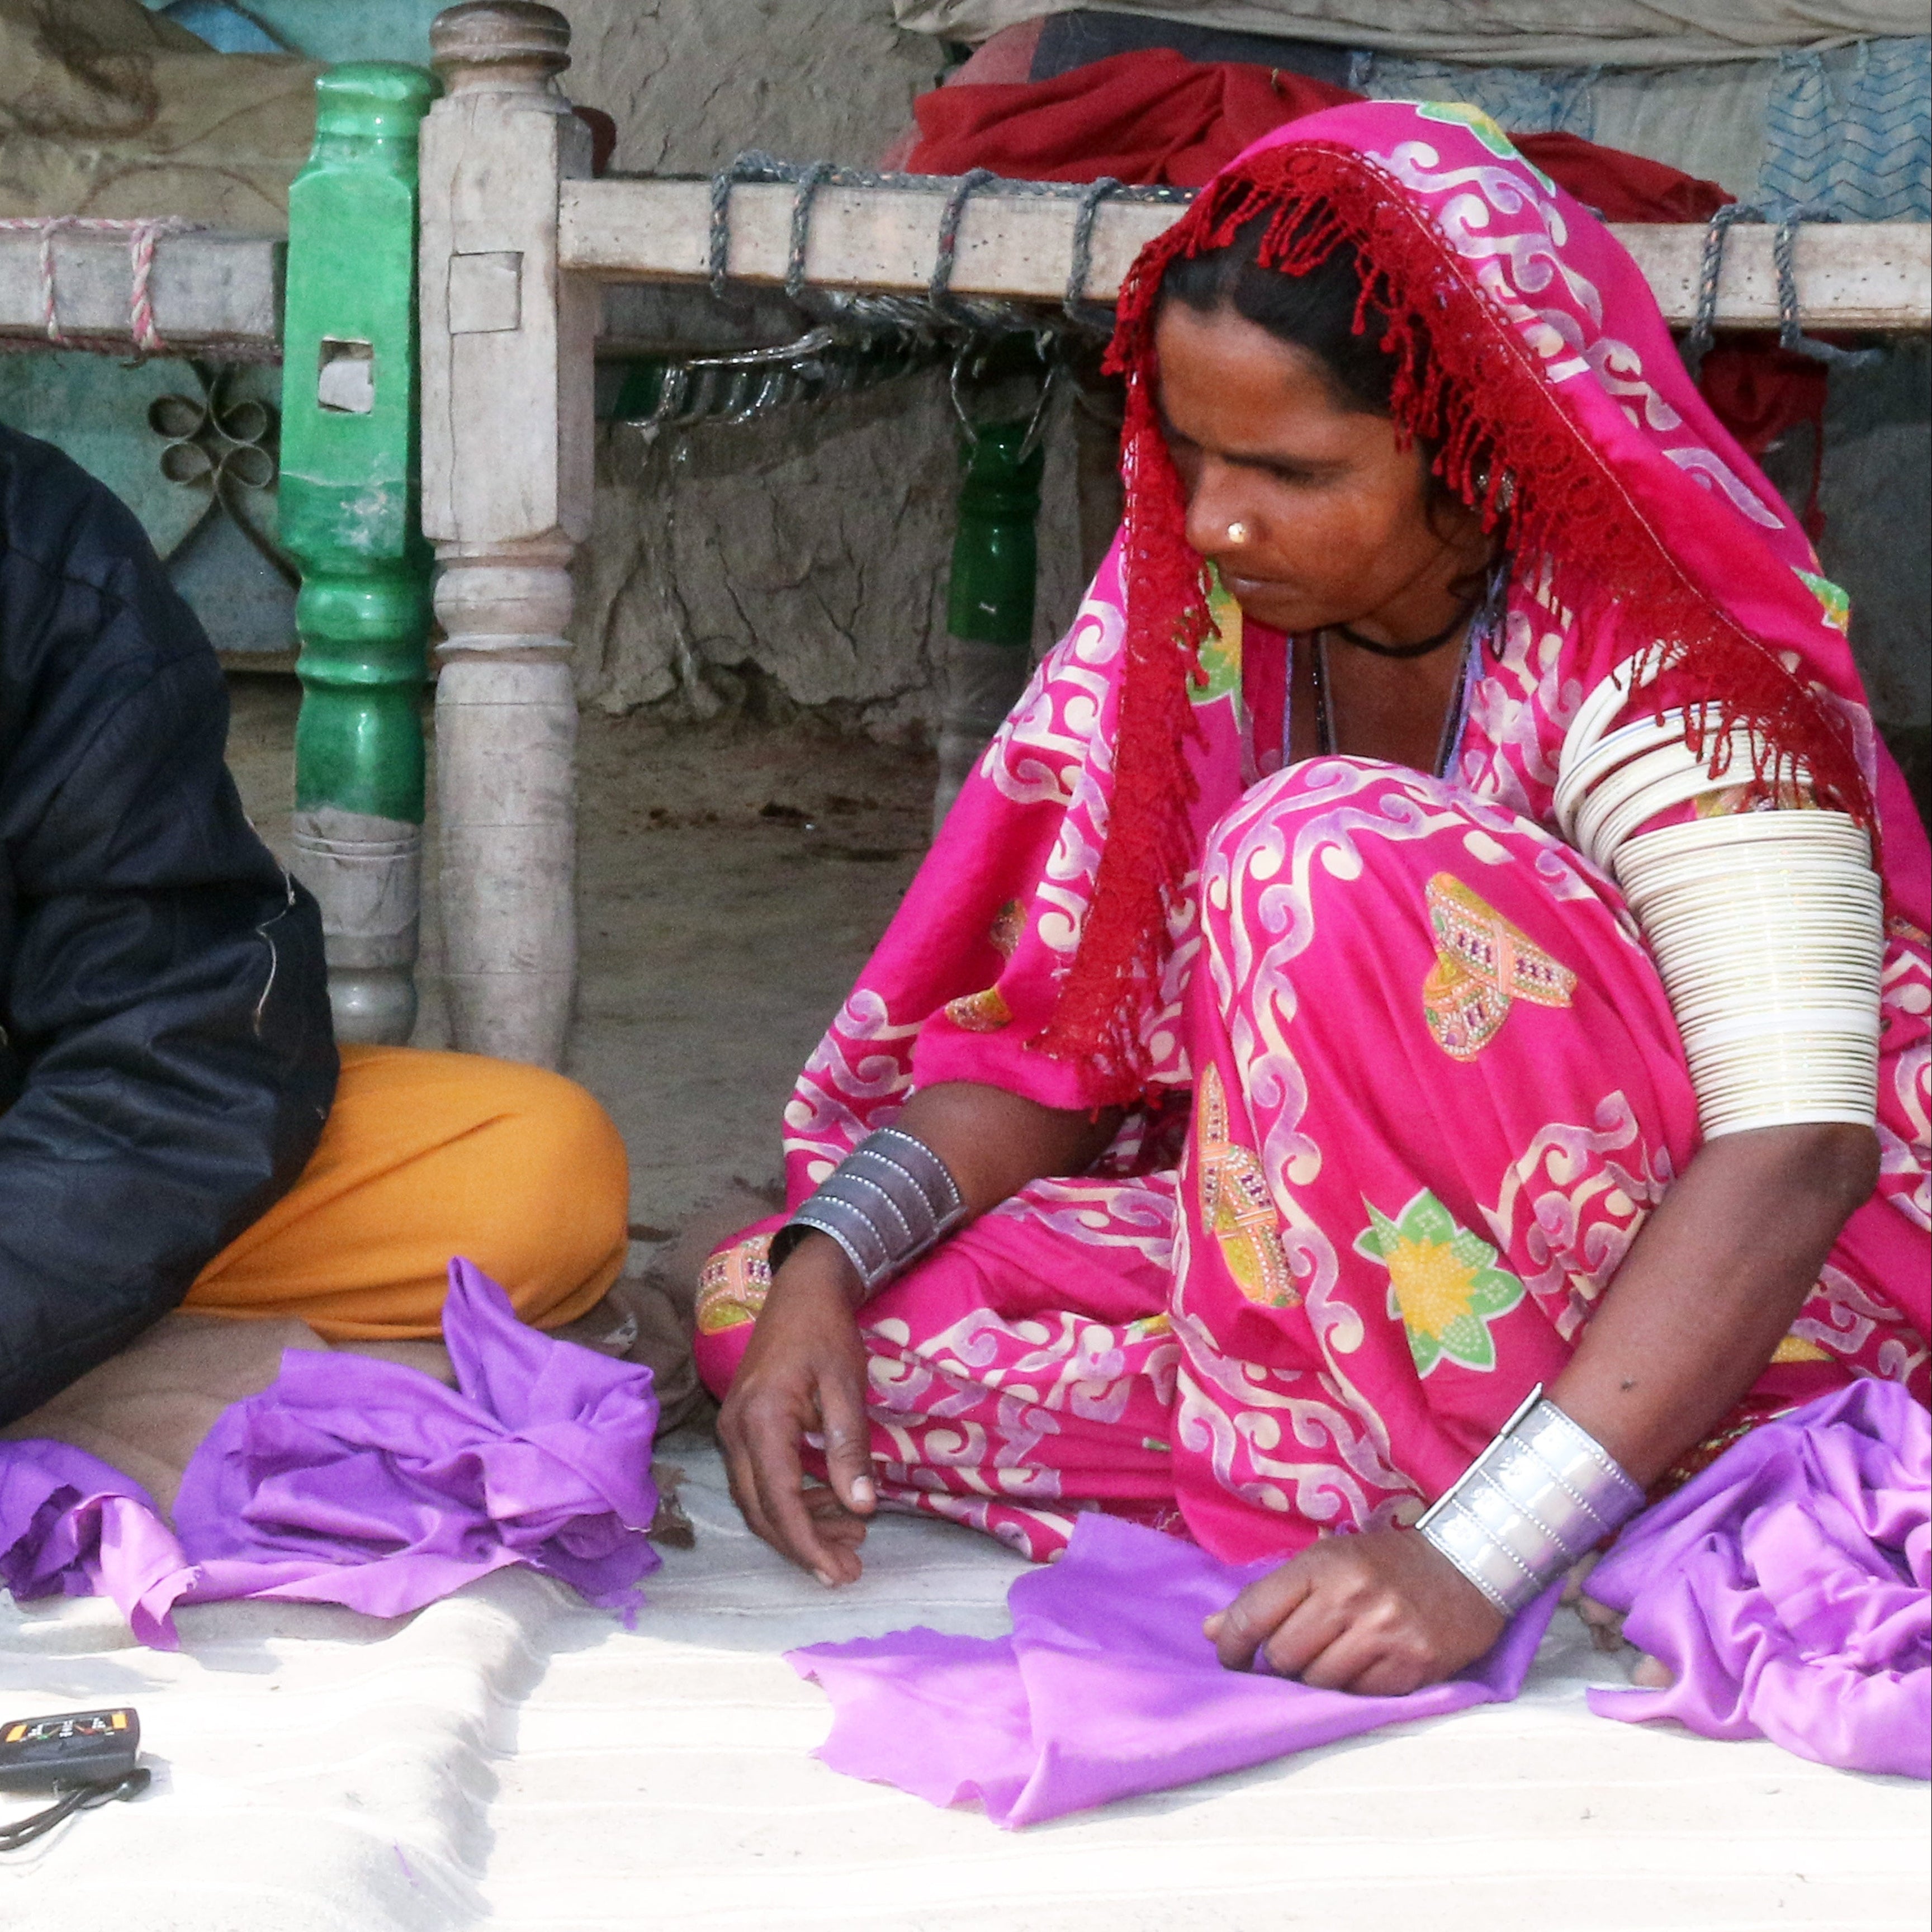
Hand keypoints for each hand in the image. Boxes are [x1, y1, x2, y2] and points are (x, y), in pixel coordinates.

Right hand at [715, 1234, 876, 1585]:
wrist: (802, 1288)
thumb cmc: (826, 1332)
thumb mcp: (847, 1386)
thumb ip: (849, 1448)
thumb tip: (861, 1507)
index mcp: (761, 1421)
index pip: (779, 1501)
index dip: (807, 1544)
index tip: (838, 1574)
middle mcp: (736, 1431)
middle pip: (761, 1510)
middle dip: (804, 1545)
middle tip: (851, 1567)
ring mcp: (734, 1428)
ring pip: (758, 1498)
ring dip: (800, 1524)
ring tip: (852, 1537)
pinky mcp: (743, 1425)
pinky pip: (761, 1478)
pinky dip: (793, 1499)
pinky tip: (830, 1502)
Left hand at [1202, 1528, 1505, 1694]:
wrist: (1463, 1568)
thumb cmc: (1384, 1564)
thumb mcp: (1324, 1561)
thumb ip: (1268, 1594)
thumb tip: (1212, 1630)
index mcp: (1323, 1565)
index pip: (1254, 1613)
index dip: (1230, 1643)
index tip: (1227, 1656)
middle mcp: (1351, 1598)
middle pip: (1282, 1655)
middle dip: (1274, 1663)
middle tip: (1285, 1657)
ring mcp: (1384, 1634)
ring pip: (1318, 1683)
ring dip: (1312, 1680)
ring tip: (1325, 1661)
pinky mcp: (1412, 1666)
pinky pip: (1359, 1697)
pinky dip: (1351, 1691)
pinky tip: (1359, 1669)